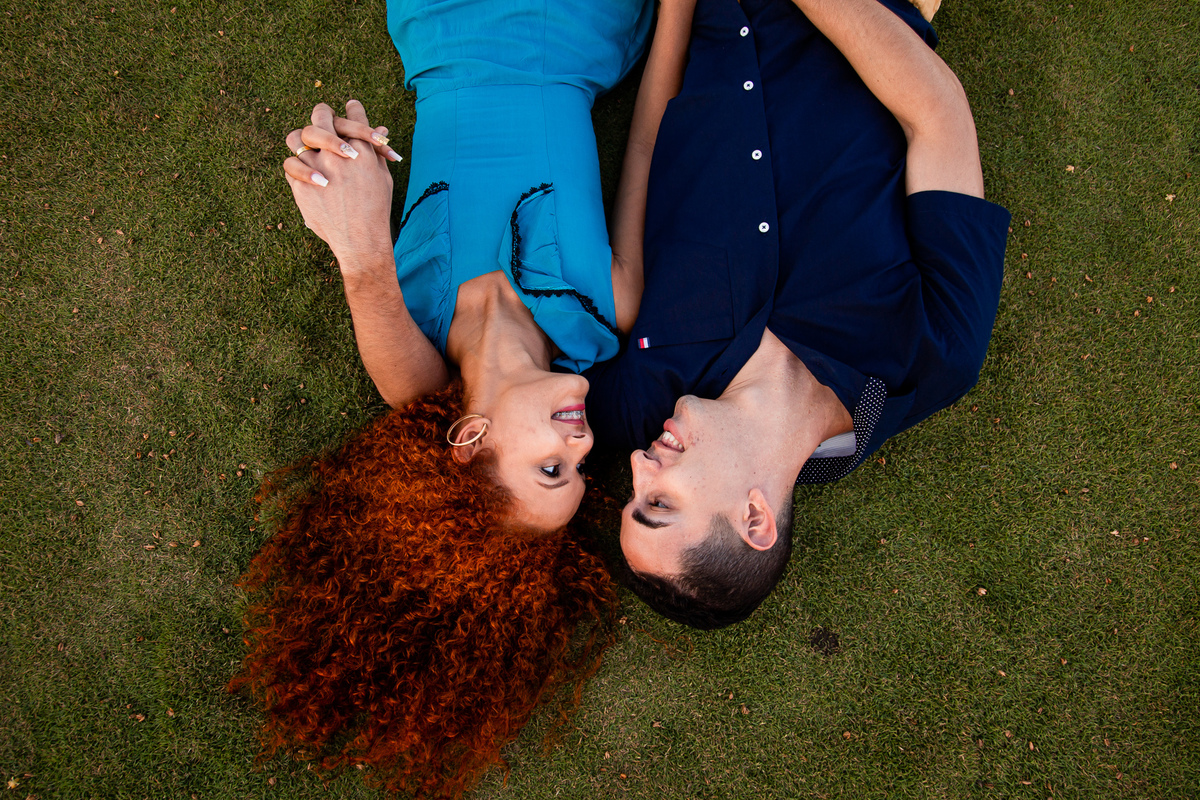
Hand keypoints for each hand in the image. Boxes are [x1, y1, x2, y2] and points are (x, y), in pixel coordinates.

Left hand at [282, 101, 396, 271]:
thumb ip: (376, 151)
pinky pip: (290, 166)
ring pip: (297, 137)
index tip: (351, 107)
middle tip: (324, 119)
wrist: (360, 239)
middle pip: (321, 117)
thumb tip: (380, 129)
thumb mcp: (382, 177)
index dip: (353, 110)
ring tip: (309, 146)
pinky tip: (307, 174)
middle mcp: (338, 155)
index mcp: (362, 150)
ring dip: (302, 139)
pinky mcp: (302, 185)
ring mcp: (318, 168)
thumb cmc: (376, 208)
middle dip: (323, 115)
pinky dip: (298, 168)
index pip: (354, 116)